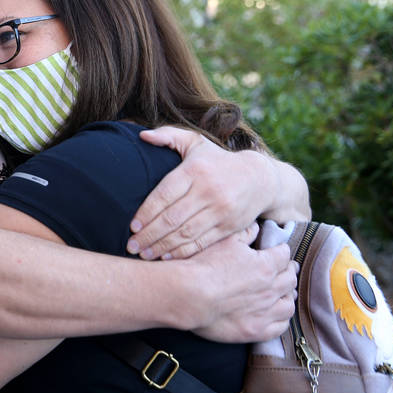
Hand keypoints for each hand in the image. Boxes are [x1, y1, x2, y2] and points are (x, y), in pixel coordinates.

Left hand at [128, 126, 273, 259]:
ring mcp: (220, 210)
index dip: (146, 213)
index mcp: (194, 171)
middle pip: (172, 218)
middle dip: (149, 235)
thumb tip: (142, 135)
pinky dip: (183, 252)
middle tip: (131, 245)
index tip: (131, 226)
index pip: (164, 195)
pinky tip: (166, 257)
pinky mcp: (229, 226)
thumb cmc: (218, 161)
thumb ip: (168, 136)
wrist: (260, 178)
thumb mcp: (195, 142)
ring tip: (144, 254)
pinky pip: (202, 242)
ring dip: (162, 247)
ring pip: (185, 233)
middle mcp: (207, 191)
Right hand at [182, 224, 297, 342]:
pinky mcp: (257, 330)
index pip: (284, 255)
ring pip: (289, 303)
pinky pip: (281, 326)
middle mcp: (271, 288)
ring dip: (287, 296)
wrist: (189, 296)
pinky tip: (276, 314)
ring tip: (282, 293)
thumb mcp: (223, 242)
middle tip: (284, 269)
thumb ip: (244, 234)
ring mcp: (266, 312)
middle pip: (290, 278)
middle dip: (288, 271)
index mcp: (265, 265)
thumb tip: (255, 227)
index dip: (281, 251)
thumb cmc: (203, 267)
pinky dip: (282, 319)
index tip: (278, 251)